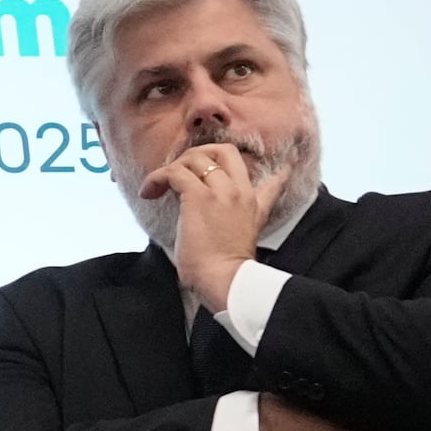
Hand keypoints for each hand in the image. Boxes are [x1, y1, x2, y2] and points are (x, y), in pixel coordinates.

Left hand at [154, 133, 281, 304]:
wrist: (226, 279)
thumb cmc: (225, 270)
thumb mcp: (241, 241)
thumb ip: (235, 225)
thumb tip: (211, 223)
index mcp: (254, 204)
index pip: (273, 179)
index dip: (273, 170)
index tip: (281, 166)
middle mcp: (240, 192)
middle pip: (225, 151)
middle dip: (197, 153)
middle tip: (180, 172)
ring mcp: (221, 192)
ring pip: (196, 157)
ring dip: (171, 167)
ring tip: (157, 187)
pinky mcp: (198, 197)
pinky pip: (174, 173)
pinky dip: (157, 177)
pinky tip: (149, 192)